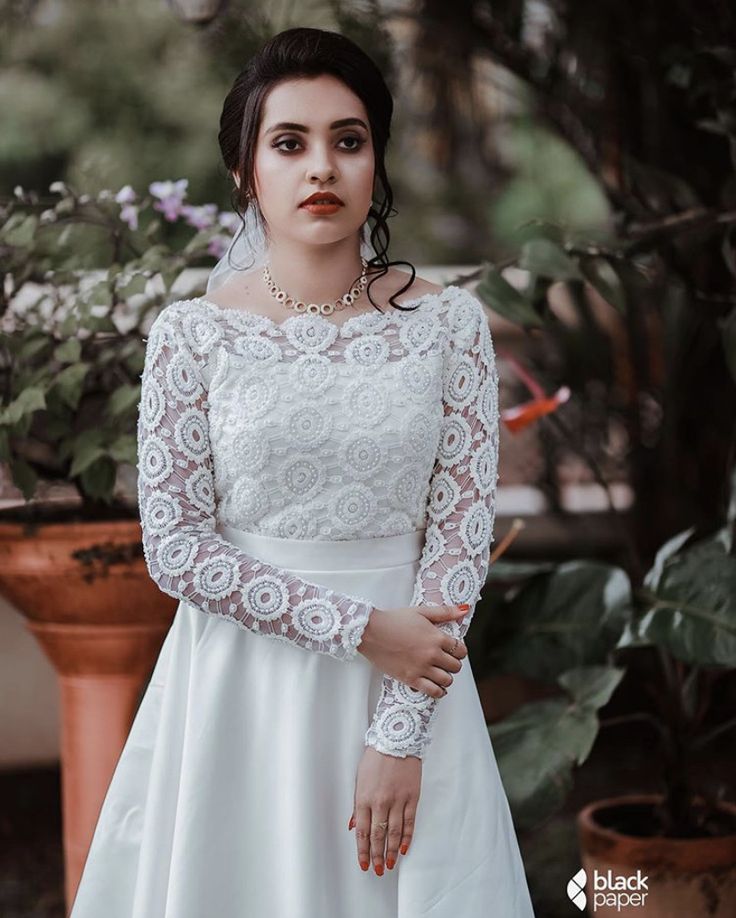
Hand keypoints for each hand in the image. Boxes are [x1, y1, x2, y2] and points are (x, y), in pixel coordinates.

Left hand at [348, 746, 420, 874]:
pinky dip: (406, 838)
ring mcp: (398, 800)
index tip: (362, 864)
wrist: (397, 739)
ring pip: (394, 833)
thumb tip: (353, 827)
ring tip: (389, 865)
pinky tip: (403, 849)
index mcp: (364, 797)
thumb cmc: (375, 757)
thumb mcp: (360, 779)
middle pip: (378, 836)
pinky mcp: (412, 797)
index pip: (363, 831)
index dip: (362, 851)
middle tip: (377, 871)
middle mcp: (380, 802)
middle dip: (376, 856)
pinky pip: (409, 822)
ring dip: (391, 852)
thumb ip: (357, 805)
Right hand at [356, 604, 468, 697]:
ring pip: (447, 680)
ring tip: (440, 673)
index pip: (460, 650)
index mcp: (436, 637)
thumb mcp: (421, 612)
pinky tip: (436, 687)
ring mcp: (421, 668)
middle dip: (453, 664)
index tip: (453, 650)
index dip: (459, 651)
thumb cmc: (394, 620)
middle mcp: (432, 654)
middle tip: (445, 661)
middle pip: (455, 666)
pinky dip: (439, 691)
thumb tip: (464, 610)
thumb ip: (444, 612)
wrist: (371, 632)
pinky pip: (433, 692)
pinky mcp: (410, 679)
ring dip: (446, 677)